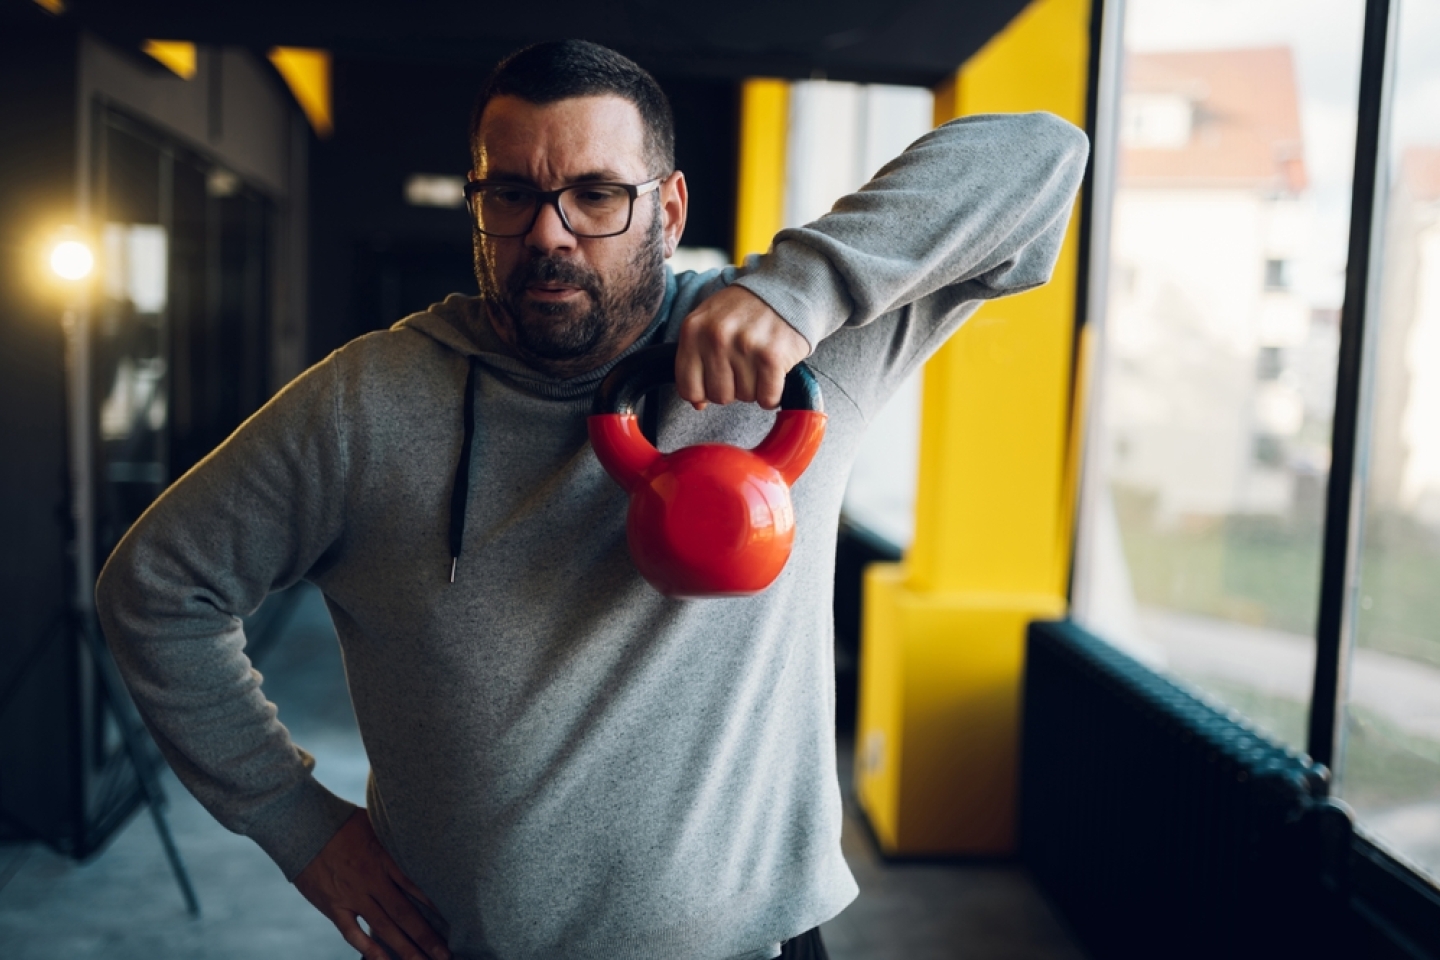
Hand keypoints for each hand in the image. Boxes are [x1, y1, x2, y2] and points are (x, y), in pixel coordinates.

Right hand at [294, 808, 450, 959]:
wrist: (302, 825)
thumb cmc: (342, 819)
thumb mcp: (377, 820)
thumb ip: (398, 836)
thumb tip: (425, 832)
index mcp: (386, 858)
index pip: (418, 887)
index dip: (438, 907)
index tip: (457, 920)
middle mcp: (372, 880)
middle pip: (406, 914)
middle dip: (428, 937)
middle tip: (447, 955)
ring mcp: (353, 895)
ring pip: (384, 927)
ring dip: (405, 948)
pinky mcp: (333, 906)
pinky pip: (352, 932)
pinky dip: (368, 948)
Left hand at [675, 286, 809, 408]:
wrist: (786, 289)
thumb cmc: (744, 310)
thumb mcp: (709, 322)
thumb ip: (695, 359)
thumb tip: (698, 403)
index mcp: (693, 330)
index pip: (688, 388)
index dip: (704, 393)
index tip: (716, 382)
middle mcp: (716, 337)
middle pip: (719, 396)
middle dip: (733, 389)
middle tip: (743, 367)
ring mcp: (744, 346)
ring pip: (745, 397)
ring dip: (754, 387)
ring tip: (759, 362)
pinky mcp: (771, 356)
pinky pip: (767, 398)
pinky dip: (772, 393)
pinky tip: (773, 373)